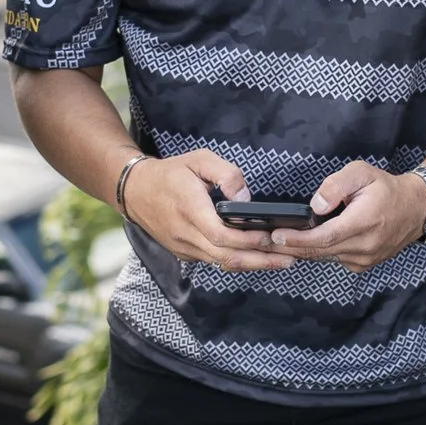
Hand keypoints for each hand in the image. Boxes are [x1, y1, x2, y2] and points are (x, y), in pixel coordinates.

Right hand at [125, 150, 287, 272]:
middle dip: (260, 260)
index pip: (221, 235)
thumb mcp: (198, 159)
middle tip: (289, 259)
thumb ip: (226, 173)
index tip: (270, 237)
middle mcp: (186, 234)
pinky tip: (257, 258)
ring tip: (281, 262)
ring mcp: (185, 247)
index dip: (247, 240)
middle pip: (226, 256)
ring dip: (252, 265)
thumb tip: (245, 197)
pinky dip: (237, 261)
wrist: (135, 191)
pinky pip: (214, 261)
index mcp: (190, 209)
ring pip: (222, 263)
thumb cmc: (170, 173)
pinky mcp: (185, 253)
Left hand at [266, 162, 425, 271]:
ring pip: (325, 258)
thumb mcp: (362, 172)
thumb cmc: (386, 188)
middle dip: (289, 248)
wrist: (416, 209)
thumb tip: (316, 205)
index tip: (276, 236)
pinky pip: (333, 260)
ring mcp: (364, 259)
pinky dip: (316, 253)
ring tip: (273, 245)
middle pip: (320, 251)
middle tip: (263, 242)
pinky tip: (300, 246)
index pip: (324, 237)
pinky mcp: (363, 264)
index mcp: (364, 222)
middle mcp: (364, 246)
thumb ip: (337, 185)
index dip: (298, 239)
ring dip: (300, 253)